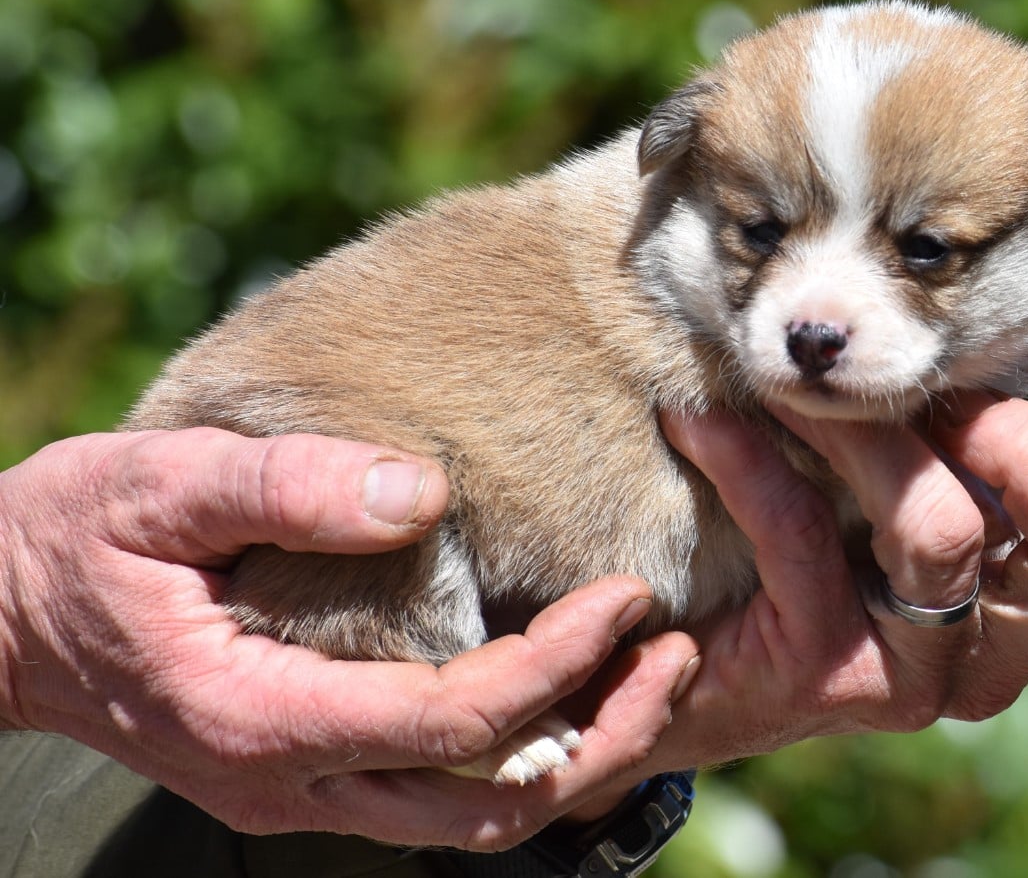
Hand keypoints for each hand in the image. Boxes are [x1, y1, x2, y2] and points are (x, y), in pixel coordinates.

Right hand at [0, 429, 698, 848]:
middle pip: (485, 801)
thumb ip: (288, 488)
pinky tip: (570, 697)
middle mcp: (293, 782)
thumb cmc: (71, 541)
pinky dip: (520, 761)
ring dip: (574, 761)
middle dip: (600, 734)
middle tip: (676, 651)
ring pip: (470, 821)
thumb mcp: (160, 487)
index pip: (449, 721)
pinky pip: (439, 797)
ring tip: (651, 678)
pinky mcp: (311, 776)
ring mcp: (302, 794)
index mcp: (262, 715)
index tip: (624, 599)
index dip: (552, 667)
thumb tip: (426, 490)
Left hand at [574, 279, 1027, 804]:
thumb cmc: (816, 532)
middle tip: (946, 397)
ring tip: (797, 389)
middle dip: (1024, 445)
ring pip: (941, 531)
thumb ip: (1001, 393)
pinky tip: (700, 423)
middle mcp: (993, 657)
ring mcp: (912, 675)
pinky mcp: (819, 675)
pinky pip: (799, 536)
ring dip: (869, 432)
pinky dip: (746, 458)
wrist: (683, 640)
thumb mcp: (917, 457)